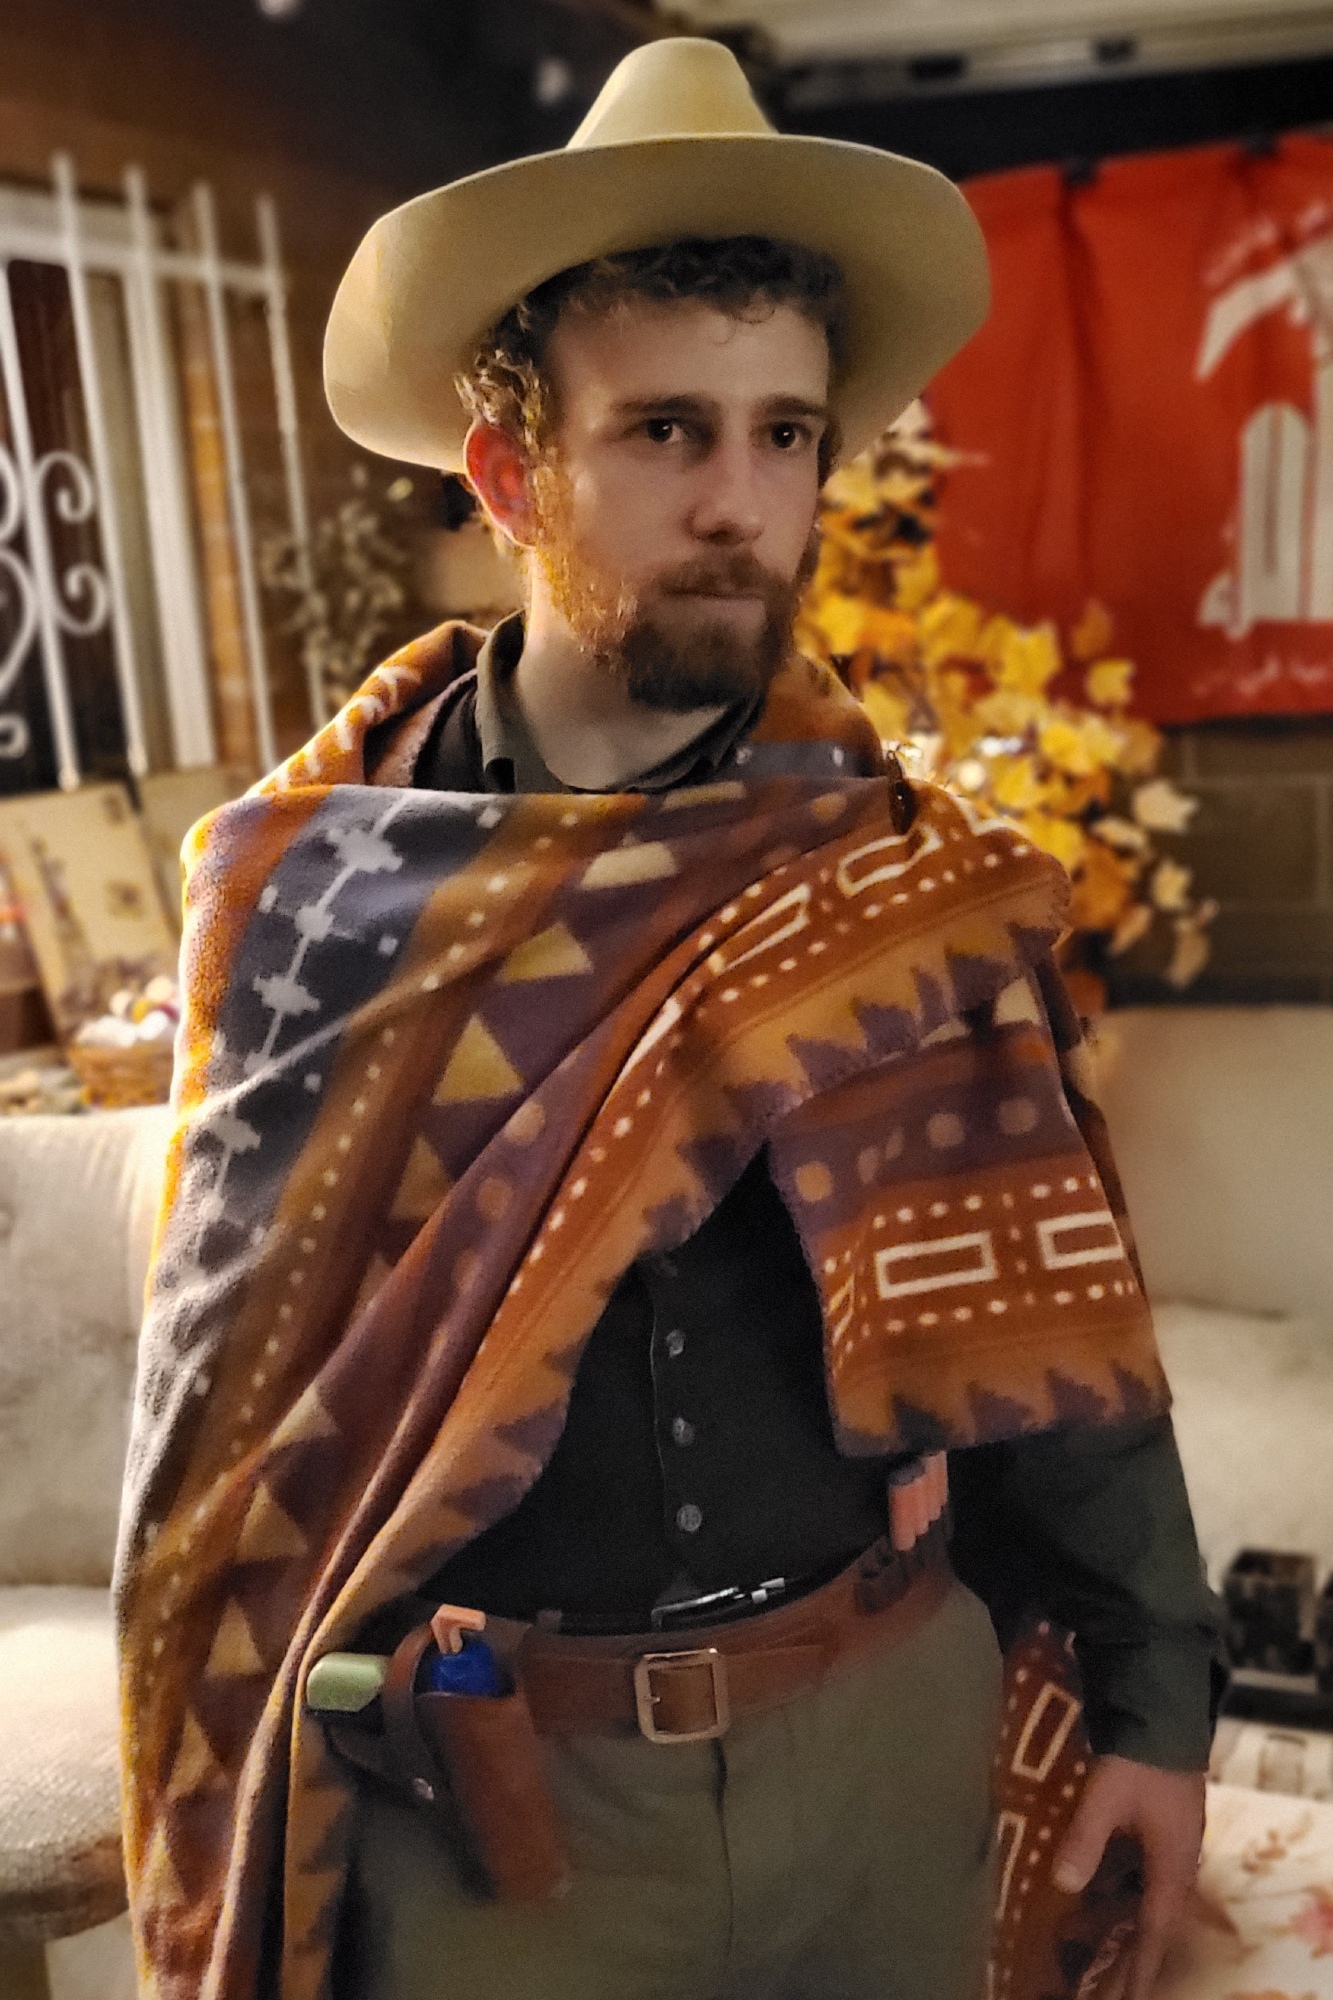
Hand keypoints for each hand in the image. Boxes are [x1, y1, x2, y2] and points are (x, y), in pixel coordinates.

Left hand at [1052, 1753, 1205, 1999]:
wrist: (1164, 1712)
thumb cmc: (1139, 1757)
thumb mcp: (1107, 1797)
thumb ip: (1086, 1839)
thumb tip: (1063, 1885)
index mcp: (1173, 1862)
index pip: (1157, 1928)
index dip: (1141, 1965)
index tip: (1127, 1995)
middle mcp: (1179, 1861)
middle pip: (1158, 1921)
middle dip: (1135, 1955)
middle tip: (1110, 1986)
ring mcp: (1174, 1844)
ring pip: (1151, 1899)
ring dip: (1129, 1926)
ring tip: (1098, 1950)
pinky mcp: (1163, 1828)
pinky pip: (1146, 1878)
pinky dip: (1126, 1896)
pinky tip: (1100, 1898)